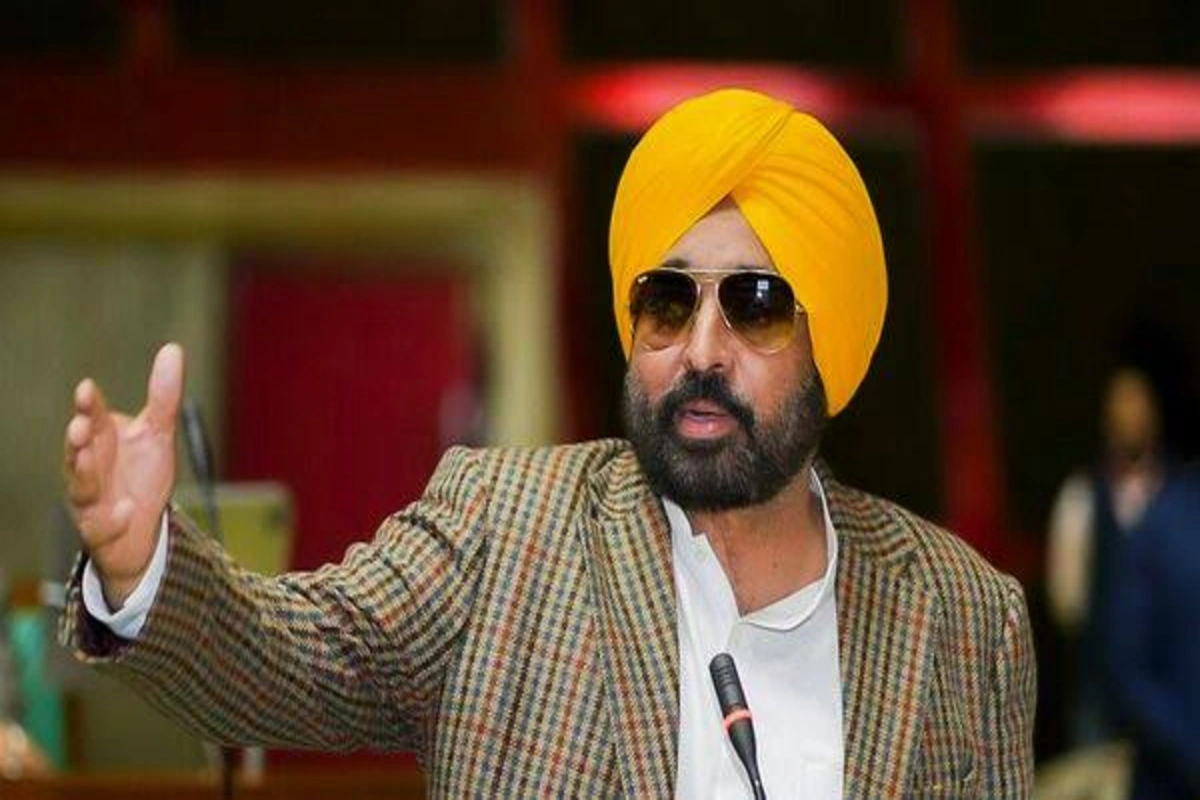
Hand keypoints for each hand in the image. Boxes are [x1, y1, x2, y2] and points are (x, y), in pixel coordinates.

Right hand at [64, 343, 183, 608]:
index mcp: (102, 441)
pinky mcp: (101, 531)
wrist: (140, 532)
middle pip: (79, 452)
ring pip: (81, 488)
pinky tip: (127, 509)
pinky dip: (114, 518)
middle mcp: (88, 469)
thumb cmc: (142, 476)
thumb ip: (163, 397)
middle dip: (77, 440)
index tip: (86, 388)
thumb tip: (173, 348)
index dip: (88, 406)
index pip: (92, 418)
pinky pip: (104, 527)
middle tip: (79, 426)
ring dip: (83, 474)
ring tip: (86, 459)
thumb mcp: (158, 435)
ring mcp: (91, 501)